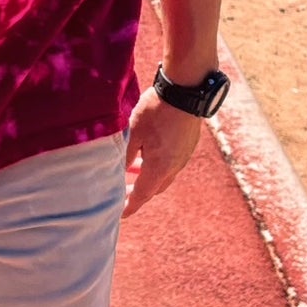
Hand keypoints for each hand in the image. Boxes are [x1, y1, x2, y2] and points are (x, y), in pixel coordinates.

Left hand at [122, 89, 203, 218]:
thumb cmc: (156, 110)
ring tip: (132, 169)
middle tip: (122, 192)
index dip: (130, 206)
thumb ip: (125, 156)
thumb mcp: (133, 132)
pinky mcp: (187, 145)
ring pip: (163, 174)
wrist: (186, 91)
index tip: (119, 215)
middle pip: (154, 188)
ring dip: (148, 176)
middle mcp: (174, 166)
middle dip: (138, 192)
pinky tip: (147, 151)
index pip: (142, 195)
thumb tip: (118, 173)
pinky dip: (157, 164)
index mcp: (160, 167)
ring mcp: (183, 156)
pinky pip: (171, 162)